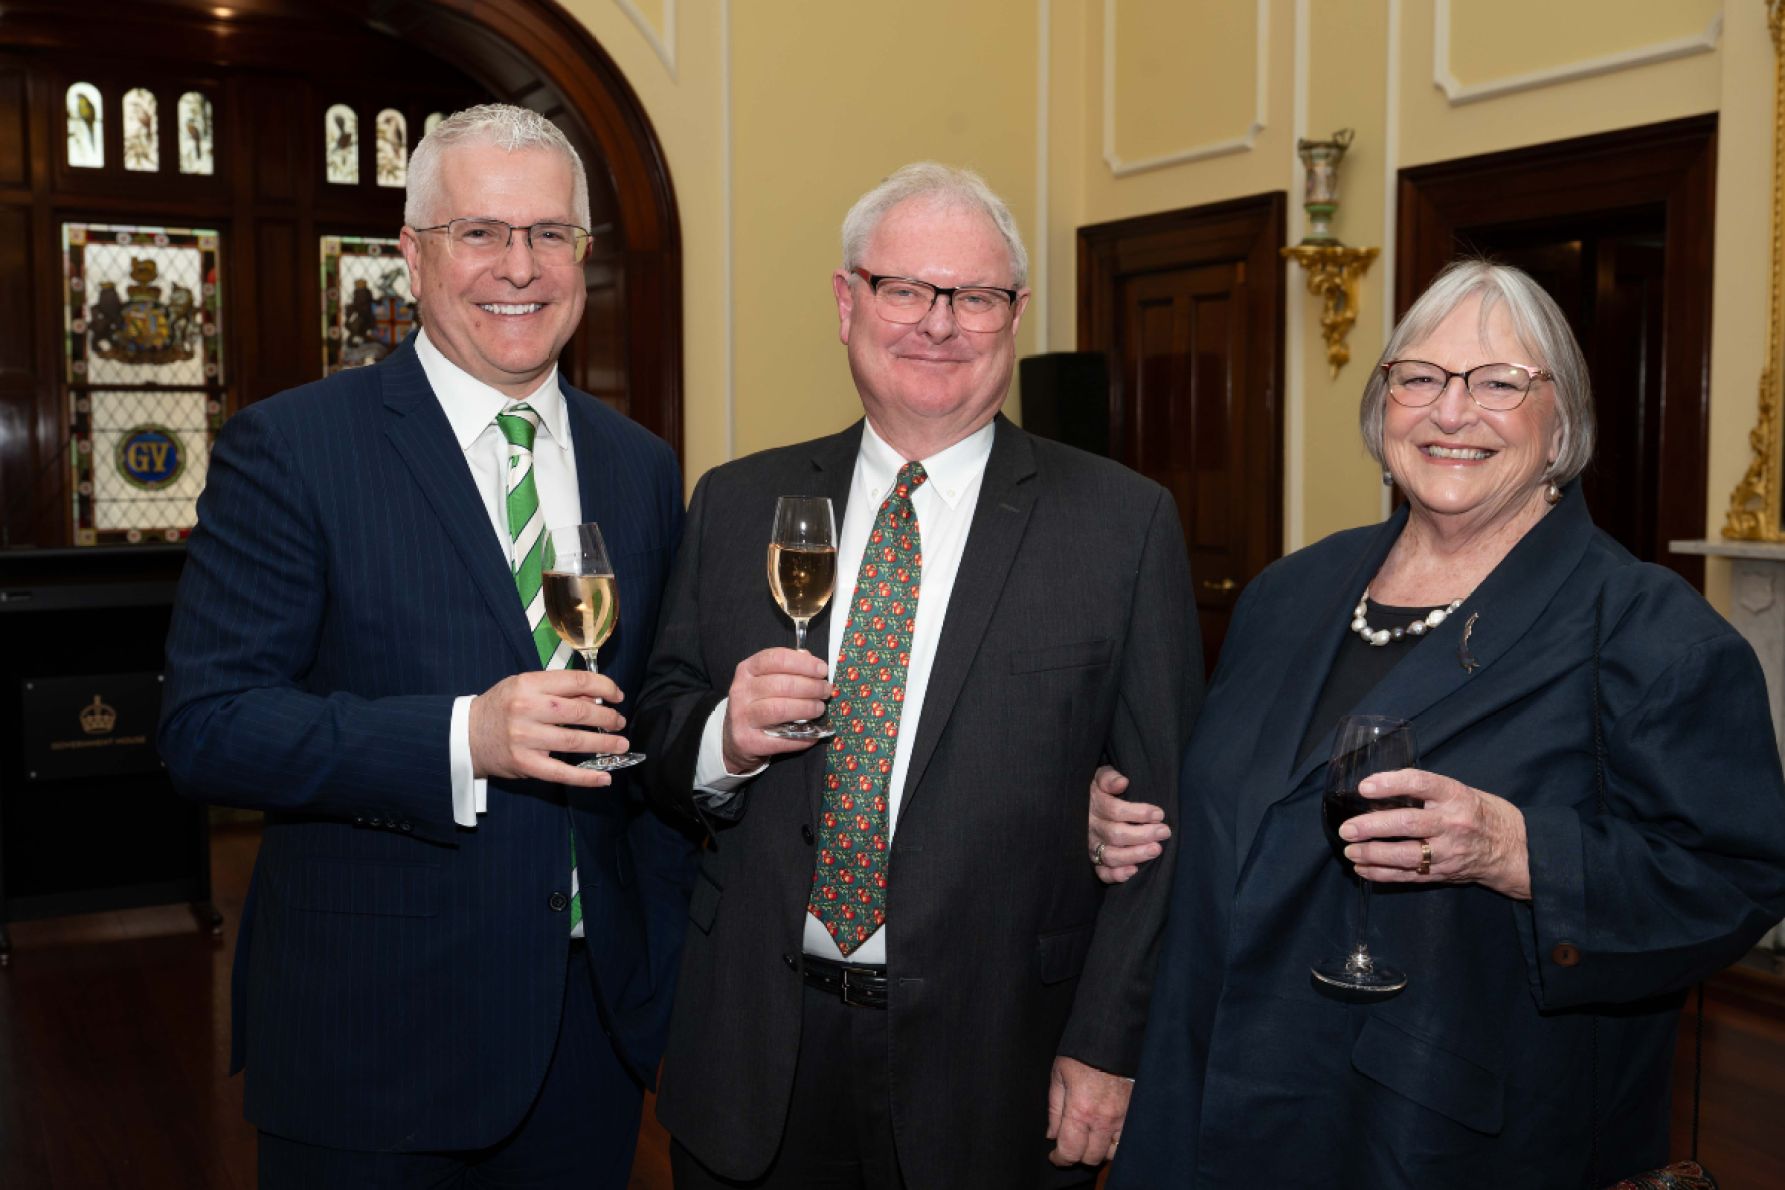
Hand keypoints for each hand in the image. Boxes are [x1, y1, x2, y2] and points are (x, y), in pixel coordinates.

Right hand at [469, 670, 629, 787]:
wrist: (465, 735)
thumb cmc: (500, 708)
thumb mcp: (523, 686)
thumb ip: (557, 689)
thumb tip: (596, 694)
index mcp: (529, 684)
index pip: (577, 681)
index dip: (604, 686)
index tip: (618, 695)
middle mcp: (527, 709)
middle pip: (581, 711)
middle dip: (608, 717)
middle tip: (620, 722)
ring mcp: (526, 738)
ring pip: (576, 740)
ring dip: (605, 743)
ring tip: (620, 744)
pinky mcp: (525, 764)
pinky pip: (562, 772)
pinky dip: (586, 777)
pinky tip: (604, 777)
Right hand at [721, 648, 834, 772]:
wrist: (734, 736)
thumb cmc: (757, 703)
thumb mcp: (765, 679)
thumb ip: (786, 667)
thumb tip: (810, 660)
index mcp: (746, 670)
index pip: (775, 659)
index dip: (803, 663)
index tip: (822, 670)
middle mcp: (741, 691)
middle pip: (780, 684)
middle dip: (810, 687)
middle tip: (826, 691)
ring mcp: (742, 717)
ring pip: (779, 709)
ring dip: (806, 708)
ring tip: (820, 708)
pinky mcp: (748, 741)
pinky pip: (780, 739)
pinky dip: (802, 736)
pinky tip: (814, 733)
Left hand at [1046, 1054, 1130, 1166]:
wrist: (1112, 1036)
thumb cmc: (1081, 1053)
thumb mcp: (1058, 1076)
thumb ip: (1054, 1110)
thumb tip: (1052, 1135)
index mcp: (1080, 1111)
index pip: (1070, 1152)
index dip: (1060, 1159)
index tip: (1056, 1156)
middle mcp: (1103, 1120)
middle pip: (1092, 1158)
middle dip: (1078, 1155)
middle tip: (1072, 1145)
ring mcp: (1123, 1118)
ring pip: (1112, 1153)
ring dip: (1100, 1150)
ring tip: (1091, 1139)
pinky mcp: (1135, 1111)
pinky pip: (1128, 1139)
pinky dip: (1117, 1142)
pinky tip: (1108, 1133)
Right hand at [1089, 765, 1169, 884]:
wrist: (1076, 805)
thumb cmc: (1096, 790)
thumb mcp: (1099, 776)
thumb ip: (1109, 777)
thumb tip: (1122, 782)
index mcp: (1094, 805)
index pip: (1115, 811)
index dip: (1138, 813)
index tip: (1159, 814)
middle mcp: (1091, 827)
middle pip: (1116, 835)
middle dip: (1143, 835)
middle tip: (1164, 832)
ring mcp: (1090, 845)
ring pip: (1110, 856)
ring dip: (1134, 855)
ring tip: (1156, 850)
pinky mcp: (1092, 860)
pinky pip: (1101, 873)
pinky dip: (1116, 875)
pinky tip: (1133, 871)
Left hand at [1341, 768, 1531, 899]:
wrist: (1515, 848)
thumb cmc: (1480, 812)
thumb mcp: (1460, 791)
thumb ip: (1426, 791)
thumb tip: (1380, 789)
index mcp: (1456, 796)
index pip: (1420, 783)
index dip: (1391, 783)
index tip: (1364, 787)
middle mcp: (1452, 823)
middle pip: (1408, 823)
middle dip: (1372, 826)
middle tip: (1347, 828)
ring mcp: (1448, 851)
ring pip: (1405, 855)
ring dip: (1372, 854)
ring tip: (1350, 850)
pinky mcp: (1443, 873)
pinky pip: (1408, 876)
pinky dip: (1381, 873)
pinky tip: (1362, 868)